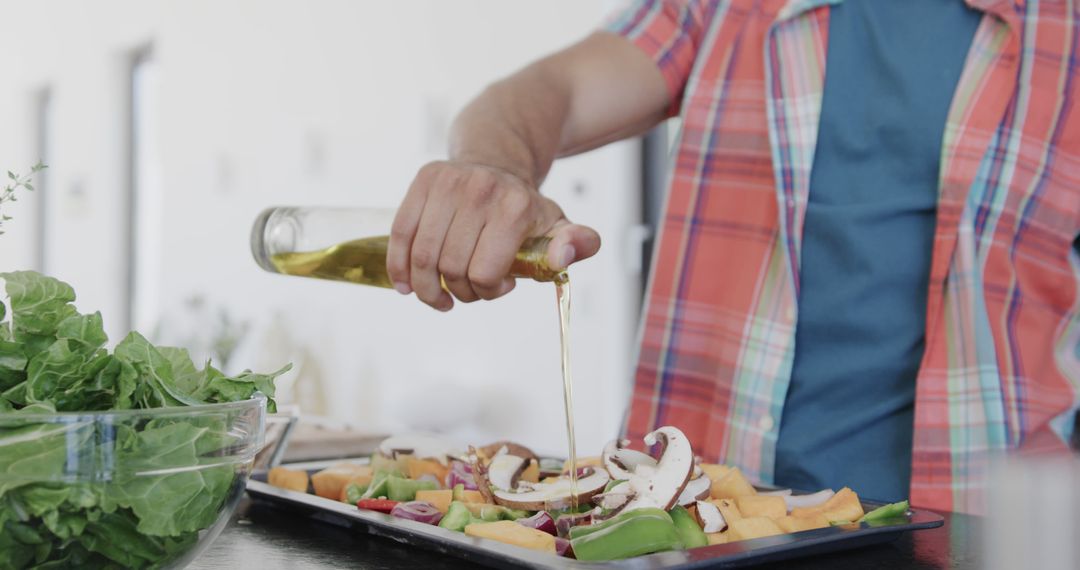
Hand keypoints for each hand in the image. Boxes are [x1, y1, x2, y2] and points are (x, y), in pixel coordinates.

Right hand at [386, 160, 599, 310]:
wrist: (497, 161)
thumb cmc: (524, 208)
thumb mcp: (557, 225)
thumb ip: (575, 243)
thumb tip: (564, 256)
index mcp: (515, 208)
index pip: (485, 274)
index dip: (488, 292)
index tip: (497, 287)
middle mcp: (481, 190)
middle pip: (451, 269)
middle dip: (458, 292)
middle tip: (468, 291)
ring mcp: (448, 183)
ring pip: (422, 257)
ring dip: (427, 288)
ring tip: (438, 296)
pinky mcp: (423, 181)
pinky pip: (400, 234)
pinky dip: (398, 266)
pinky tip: (406, 286)